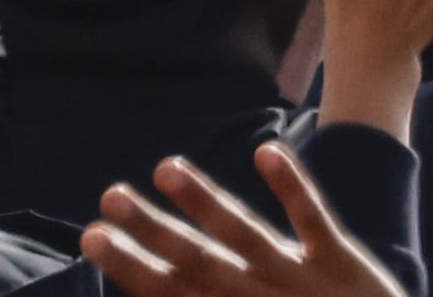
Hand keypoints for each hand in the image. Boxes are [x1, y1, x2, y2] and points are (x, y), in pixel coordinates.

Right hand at [82, 144, 412, 296]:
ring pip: (245, 234)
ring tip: (168, 166)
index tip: (92, 234)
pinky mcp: (341, 262)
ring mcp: (298, 278)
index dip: (131, 264)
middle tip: (111, 195)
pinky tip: (267, 149)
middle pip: (197, 260)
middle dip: (153, 230)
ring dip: (205, 200)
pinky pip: (314, 219)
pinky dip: (292, 186)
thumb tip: (163, 282)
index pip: (170, 290)